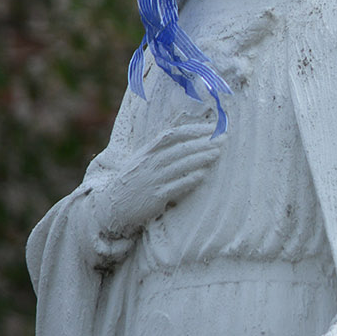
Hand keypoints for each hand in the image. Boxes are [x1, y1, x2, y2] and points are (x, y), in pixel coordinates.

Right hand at [96, 119, 222, 237]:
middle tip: (223, 139)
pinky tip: (203, 174)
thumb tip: (191, 133)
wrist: (113, 207)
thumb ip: (162, 148)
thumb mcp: (143, 160)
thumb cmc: (135, 179)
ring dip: (200, 158)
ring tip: (217, 153)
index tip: (212, 128)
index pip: (172, 135)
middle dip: (203, 143)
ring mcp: (151, 180)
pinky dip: (189, 179)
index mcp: (147, 152)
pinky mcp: (154, 198)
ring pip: (179, 166)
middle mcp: (149, 164)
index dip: (193, 130)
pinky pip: (175, 186)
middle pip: (179, 149)